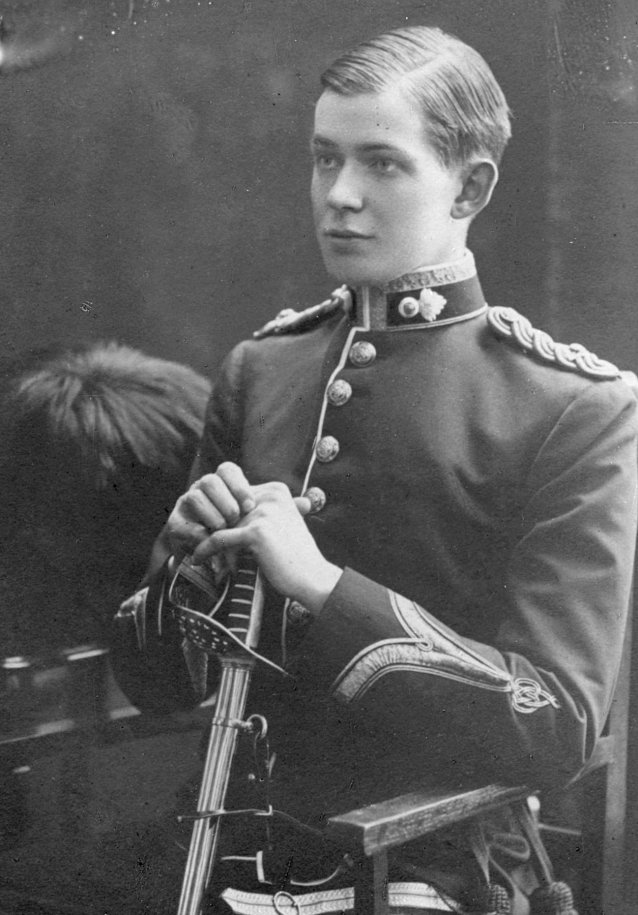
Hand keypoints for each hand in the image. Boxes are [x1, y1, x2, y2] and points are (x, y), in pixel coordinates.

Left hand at [166, 463, 341, 614]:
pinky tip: (196, 558)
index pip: (237, 496)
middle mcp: (270, 496)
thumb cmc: (296, 557)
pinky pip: (219, 539)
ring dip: (206, 539)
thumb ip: (262, 512)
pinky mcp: (256, 532)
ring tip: (195, 551)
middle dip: (213, 526)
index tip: (207, 528)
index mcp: (277, 490)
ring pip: (221, 524)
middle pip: (228, 509)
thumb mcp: (283, 523)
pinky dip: (205, 549)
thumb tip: (233, 513)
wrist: (312, 578)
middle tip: (195, 541)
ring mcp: (263, 513)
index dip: (223, 514)